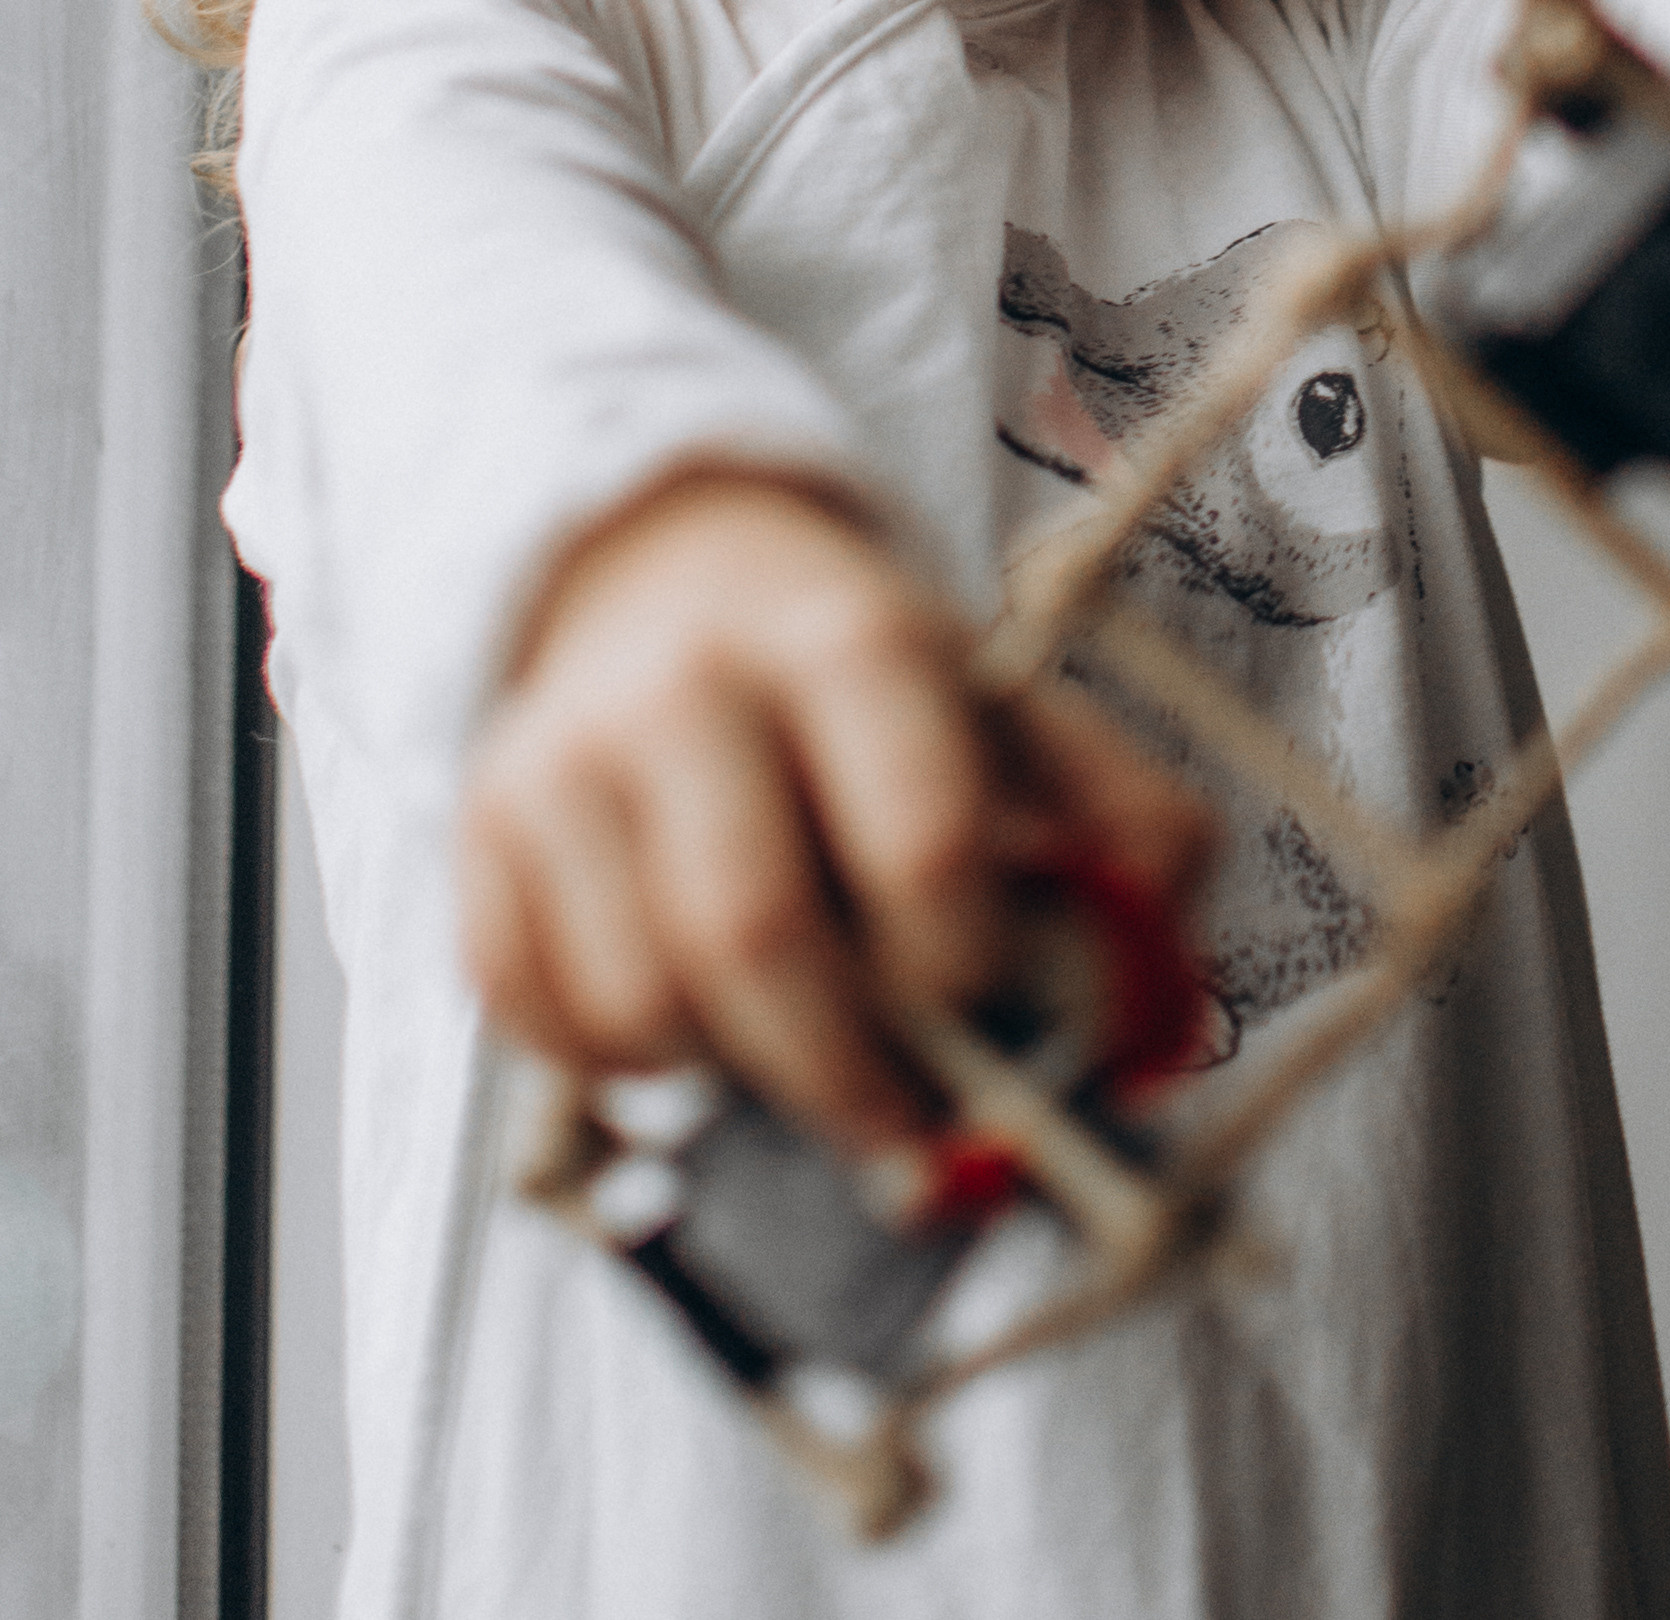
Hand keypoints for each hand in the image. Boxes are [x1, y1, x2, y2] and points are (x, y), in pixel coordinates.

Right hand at [457, 467, 1215, 1156]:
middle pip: (754, 935)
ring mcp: (564, 755)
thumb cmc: (870, 689)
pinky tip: (690, 1021)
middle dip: (847, 1075)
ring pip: (639, 998)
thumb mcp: (1012, 711)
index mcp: (849, 637)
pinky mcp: (478, 826)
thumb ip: (1120, 835)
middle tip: (907, 1128)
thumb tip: (1156, 1011)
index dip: (967, 963)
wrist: (671, 577)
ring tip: (793, 1047)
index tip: (988, 1009)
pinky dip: (620, 1065)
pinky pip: (533, 1015)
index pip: (918, 830)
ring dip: (731, 1074)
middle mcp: (689, 683)